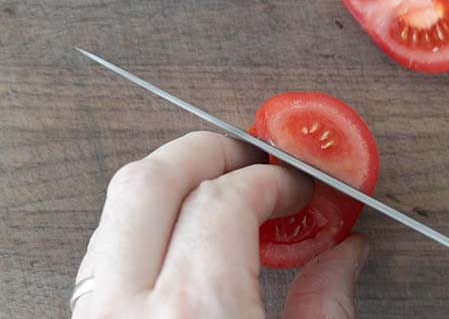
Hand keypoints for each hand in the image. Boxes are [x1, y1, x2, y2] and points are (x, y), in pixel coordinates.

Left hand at [72, 131, 368, 317]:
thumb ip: (326, 305)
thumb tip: (344, 256)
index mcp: (197, 312)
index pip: (225, 200)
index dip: (270, 179)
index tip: (293, 185)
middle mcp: (130, 309)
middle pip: (151, 182)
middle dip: (207, 151)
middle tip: (249, 159)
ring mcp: (98, 315)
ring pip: (117, 207)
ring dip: (172, 183)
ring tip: (219, 193)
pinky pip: (106, 247)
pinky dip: (148, 223)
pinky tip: (184, 236)